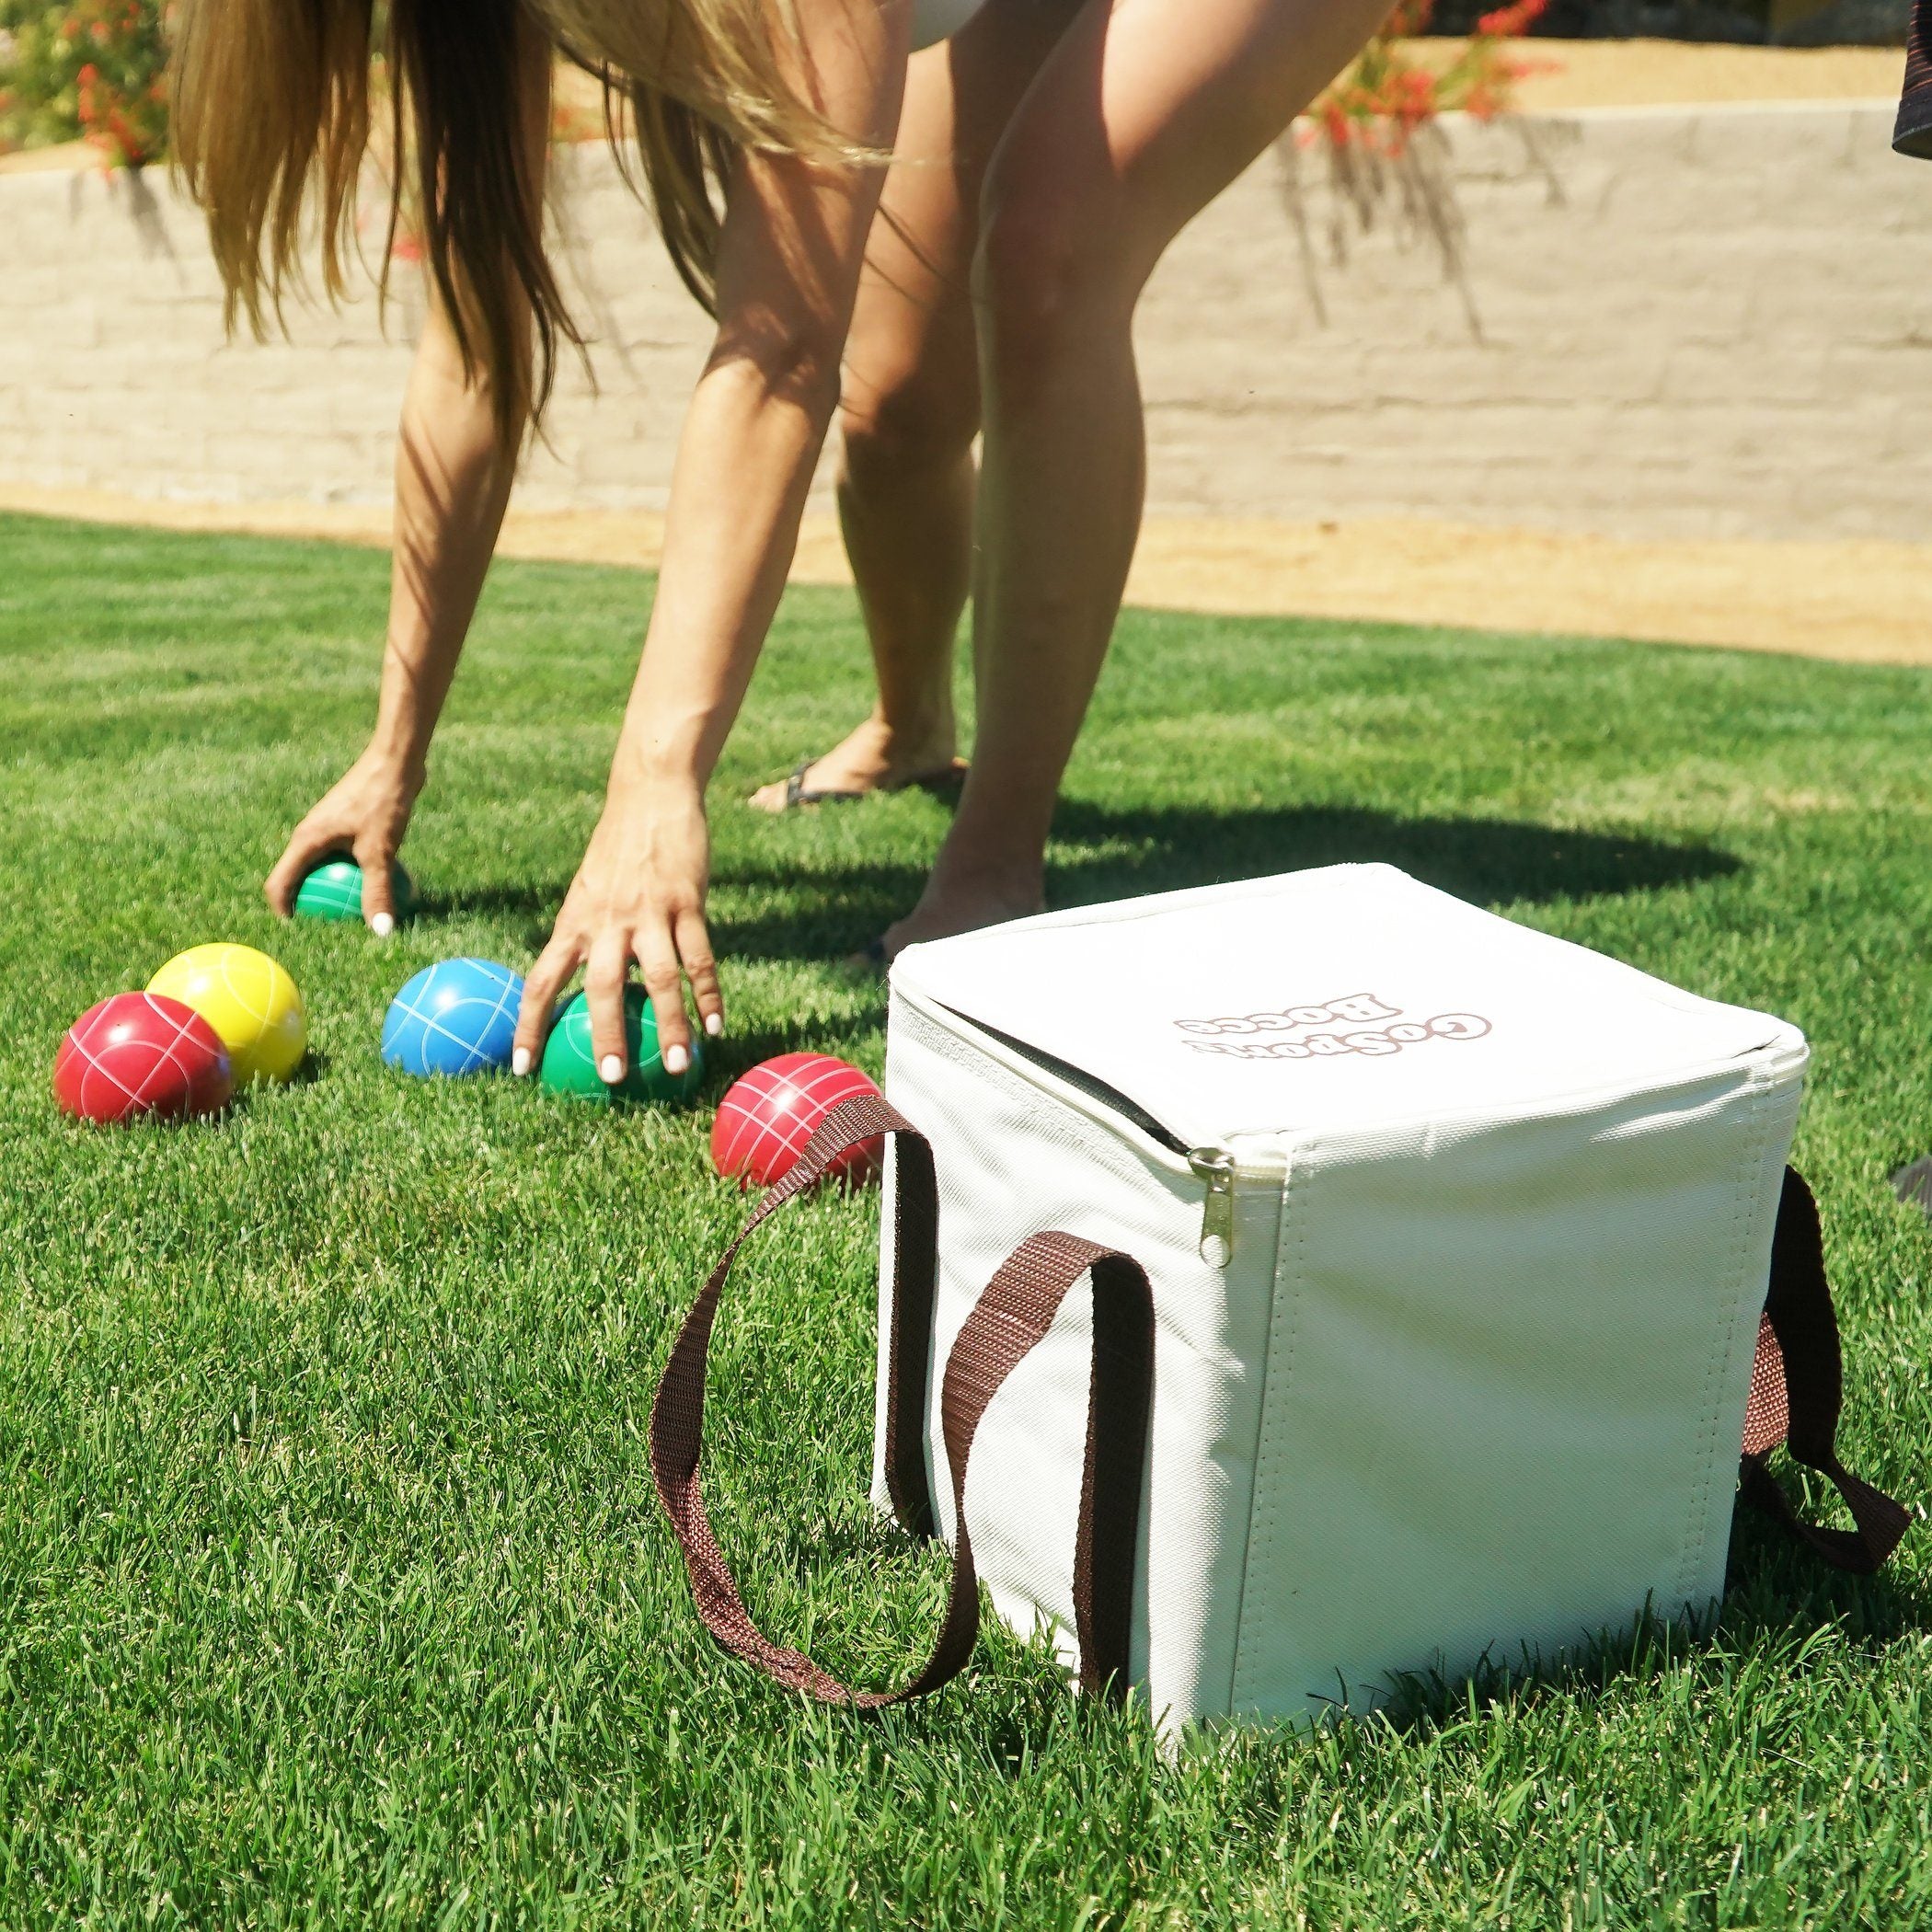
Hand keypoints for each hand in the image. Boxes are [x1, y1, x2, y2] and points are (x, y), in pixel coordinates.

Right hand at [264, 746, 423, 931]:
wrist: (396, 760)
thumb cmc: (383, 802)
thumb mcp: (381, 852)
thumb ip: (377, 891)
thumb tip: (380, 931)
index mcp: (306, 841)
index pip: (280, 883)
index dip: (283, 912)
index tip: (300, 935)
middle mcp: (310, 834)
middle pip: (299, 877)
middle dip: (310, 904)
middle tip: (330, 929)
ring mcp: (327, 828)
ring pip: (322, 867)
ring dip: (333, 889)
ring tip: (353, 914)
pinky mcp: (346, 824)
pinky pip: (342, 856)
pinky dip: (353, 872)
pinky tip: (380, 887)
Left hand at [512, 780, 723, 1082]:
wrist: (651, 796)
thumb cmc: (618, 850)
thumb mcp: (589, 891)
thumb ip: (589, 936)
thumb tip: (586, 990)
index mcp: (574, 921)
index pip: (543, 981)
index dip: (530, 1027)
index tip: (523, 1068)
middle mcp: (606, 920)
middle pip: (604, 987)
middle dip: (607, 1035)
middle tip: (613, 1077)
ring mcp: (649, 911)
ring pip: (660, 979)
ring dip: (670, 1025)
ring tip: (679, 1065)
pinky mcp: (687, 902)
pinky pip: (700, 958)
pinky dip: (709, 995)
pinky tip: (715, 1026)